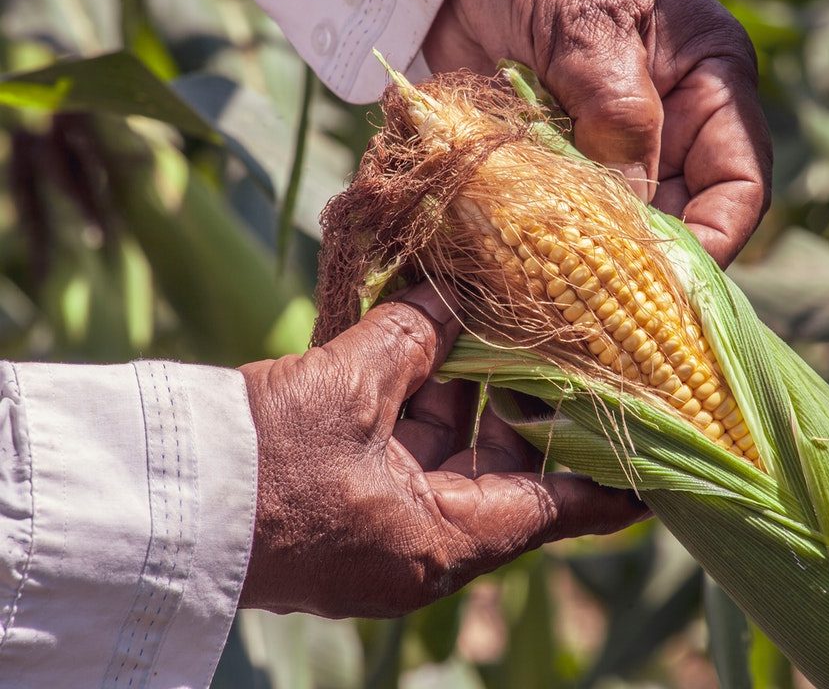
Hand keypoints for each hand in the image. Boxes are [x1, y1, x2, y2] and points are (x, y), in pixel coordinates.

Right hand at [237, 283, 646, 617]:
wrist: (156, 504)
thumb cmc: (260, 465)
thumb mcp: (348, 392)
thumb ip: (411, 339)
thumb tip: (450, 297)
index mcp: (442, 540)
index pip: (557, 510)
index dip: (610, 483)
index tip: (657, 462)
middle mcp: (421, 544)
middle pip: (504, 473)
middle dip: (526, 406)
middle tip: (565, 349)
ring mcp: (381, 526)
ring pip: (450, 454)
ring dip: (465, 393)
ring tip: (495, 326)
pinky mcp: (346, 503)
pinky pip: (402, 451)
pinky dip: (418, 403)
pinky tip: (429, 344)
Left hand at [424, 0, 771, 265]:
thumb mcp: (590, 22)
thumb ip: (617, 110)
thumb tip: (630, 208)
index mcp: (710, 86)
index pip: (740, 186)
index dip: (714, 242)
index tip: (668, 283)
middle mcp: (671, 129)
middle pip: (679, 221)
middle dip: (644, 264)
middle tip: (599, 306)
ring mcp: (610, 151)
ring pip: (619, 229)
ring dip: (589, 260)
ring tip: (555, 289)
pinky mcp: (556, 165)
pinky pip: (564, 220)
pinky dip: (545, 244)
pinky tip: (521, 262)